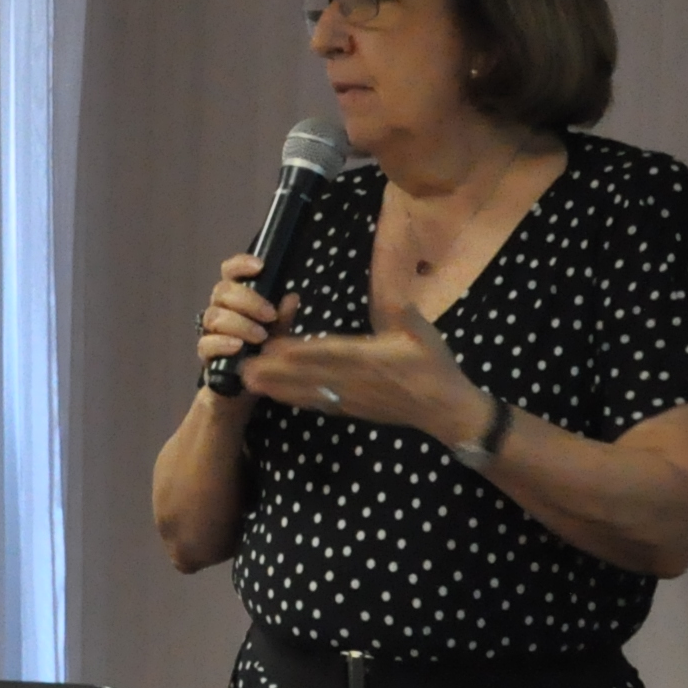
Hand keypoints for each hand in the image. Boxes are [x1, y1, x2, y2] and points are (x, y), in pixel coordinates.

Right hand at [197, 253, 290, 382]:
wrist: (247, 389)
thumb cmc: (262, 354)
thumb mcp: (279, 334)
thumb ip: (283, 317)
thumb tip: (292, 297)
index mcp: (237, 298)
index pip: (230, 272)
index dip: (241, 264)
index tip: (260, 267)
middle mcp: (220, 310)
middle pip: (222, 291)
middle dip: (248, 300)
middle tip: (270, 315)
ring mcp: (210, 331)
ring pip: (214, 315)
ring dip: (239, 324)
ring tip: (260, 337)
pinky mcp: (206, 354)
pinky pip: (206, 343)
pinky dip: (222, 343)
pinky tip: (238, 348)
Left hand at [244, 273, 492, 440]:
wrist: (443, 409)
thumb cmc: (432, 364)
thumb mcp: (417, 328)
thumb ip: (395, 304)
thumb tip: (385, 278)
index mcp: (368, 357)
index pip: (329, 353)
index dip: (299, 352)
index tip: (273, 347)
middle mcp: (353, 380)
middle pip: (308, 375)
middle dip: (275, 372)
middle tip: (244, 367)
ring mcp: (349, 398)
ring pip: (306, 391)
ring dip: (276, 387)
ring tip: (247, 382)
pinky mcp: (349, 409)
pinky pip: (316, 403)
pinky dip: (293, 398)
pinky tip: (274, 395)